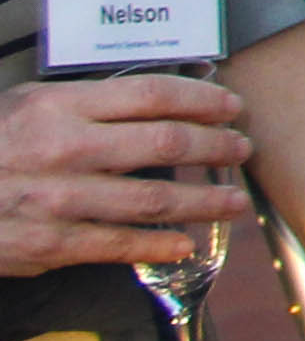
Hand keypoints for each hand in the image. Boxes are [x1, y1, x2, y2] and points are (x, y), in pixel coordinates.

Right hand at [0, 75, 246, 273]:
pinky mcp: (47, 245)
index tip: (232, 106)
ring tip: (234, 201)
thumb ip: (83, 106)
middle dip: (215, 146)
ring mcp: (57, 200)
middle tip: (244, 148)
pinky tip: (186, 244)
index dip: (203, 99)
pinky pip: (117, 245)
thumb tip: (151, 106)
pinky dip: (159, 245)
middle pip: (164, 143)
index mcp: (58, 107)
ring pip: (152, 199)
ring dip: (204, 200)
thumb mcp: (24, 107)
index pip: (152, 95)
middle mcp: (64, 150)